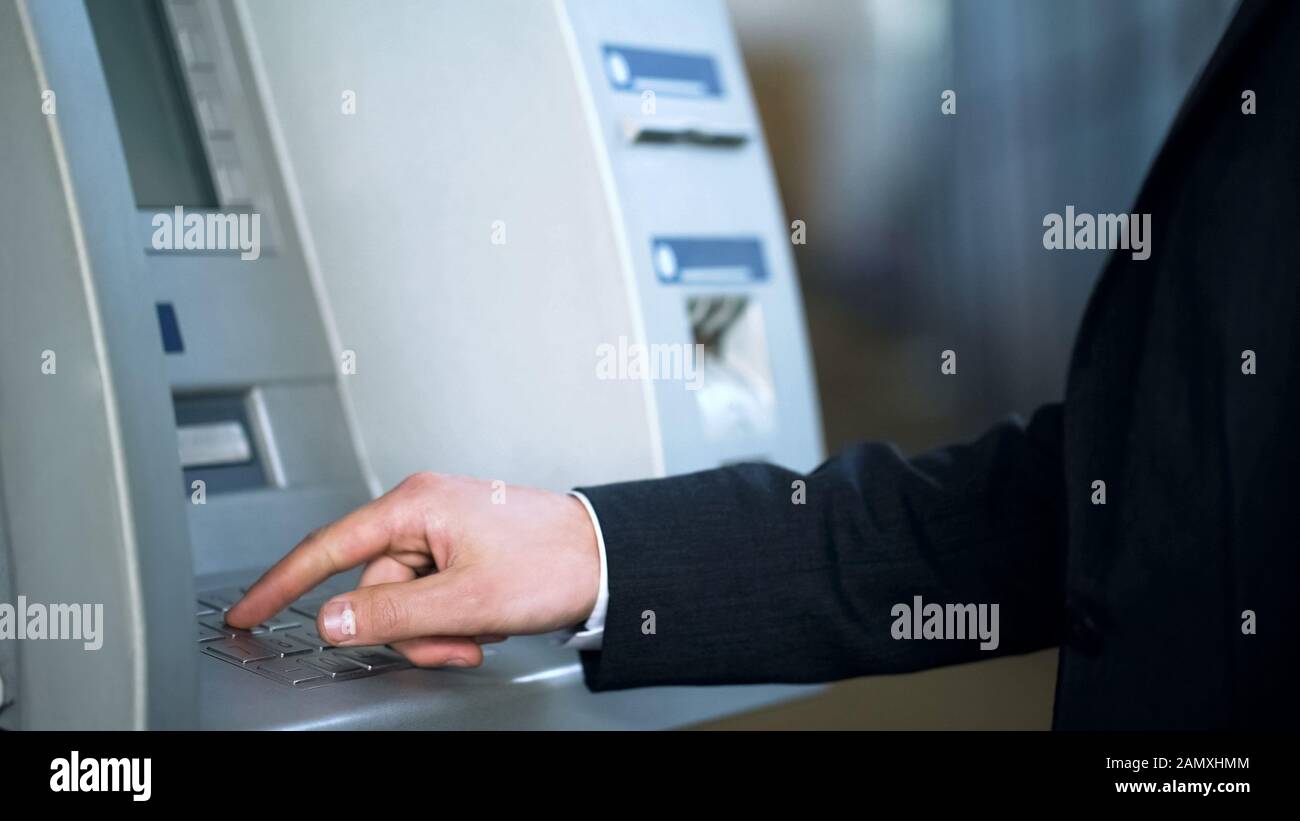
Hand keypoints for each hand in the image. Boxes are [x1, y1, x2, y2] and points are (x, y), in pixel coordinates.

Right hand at [226, 472, 600, 667]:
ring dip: (436, 629)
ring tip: (482, 628)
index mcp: (416, 506)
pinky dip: (451, 619)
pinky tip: (485, 618)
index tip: (246, 612)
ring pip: (405, 600)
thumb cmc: (553, 561)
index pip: (327, 548)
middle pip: (374, 588)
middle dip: (410, 628)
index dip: (281, 584)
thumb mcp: (466, 600)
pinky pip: (431, 595)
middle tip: (457, 641)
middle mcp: (423, 510)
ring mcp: (442, 529)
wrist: (609, 556)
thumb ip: (392, 614)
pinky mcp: (459, 548)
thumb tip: (332, 619)